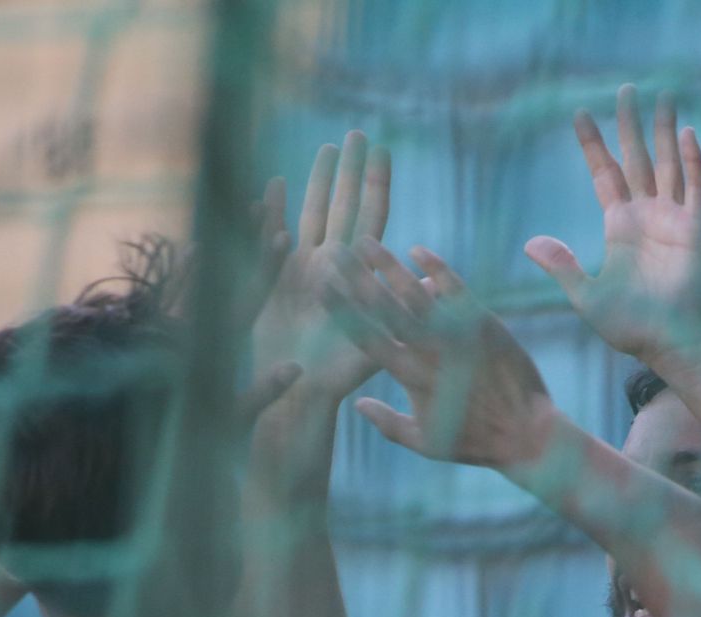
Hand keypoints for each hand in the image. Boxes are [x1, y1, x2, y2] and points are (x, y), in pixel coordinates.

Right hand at [250, 131, 392, 399]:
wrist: (292, 398)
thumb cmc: (334, 379)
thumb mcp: (374, 343)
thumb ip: (399, 312)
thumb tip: (434, 283)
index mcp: (355, 275)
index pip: (368, 220)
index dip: (374, 186)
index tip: (382, 149)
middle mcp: (328, 266)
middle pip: (339, 209)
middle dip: (346, 172)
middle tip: (354, 134)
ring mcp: (299, 271)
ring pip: (308, 217)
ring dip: (314, 185)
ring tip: (322, 151)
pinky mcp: (269, 283)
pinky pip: (266, 242)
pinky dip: (266, 217)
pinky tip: (266, 190)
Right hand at [329, 242, 558, 471]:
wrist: (526, 432)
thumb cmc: (474, 443)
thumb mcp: (426, 443)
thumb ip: (388, 423)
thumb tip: (358, 405)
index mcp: (408, 376)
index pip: (365, 337)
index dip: (341, 310)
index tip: (321, 287)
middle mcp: (427, 351)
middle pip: (382, 307)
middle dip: (356, 278)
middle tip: (334, 252)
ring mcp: (455, 334)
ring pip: (414, 292)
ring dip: (388, 266)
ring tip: (366, 242)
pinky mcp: (481, 324)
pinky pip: (455, 290)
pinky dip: (436, 268)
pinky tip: (418, 250)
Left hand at [525, 85, 700, 367]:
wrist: (668, 344)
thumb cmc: (631, 327)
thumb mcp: (587, 297)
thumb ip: (562, 267)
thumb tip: (530, 243)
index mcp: (619, 226)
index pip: (604, 173)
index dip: (592, 145)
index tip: (579, 114)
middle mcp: (646, 215)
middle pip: (636, 158)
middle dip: (630, 125)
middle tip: (625, 89)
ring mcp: (673, 219)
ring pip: (668, 164)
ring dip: (665, 131)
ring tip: (663, 96)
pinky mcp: (696, 230)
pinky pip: (696, 188)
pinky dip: (693, 161)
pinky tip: (687, 134)